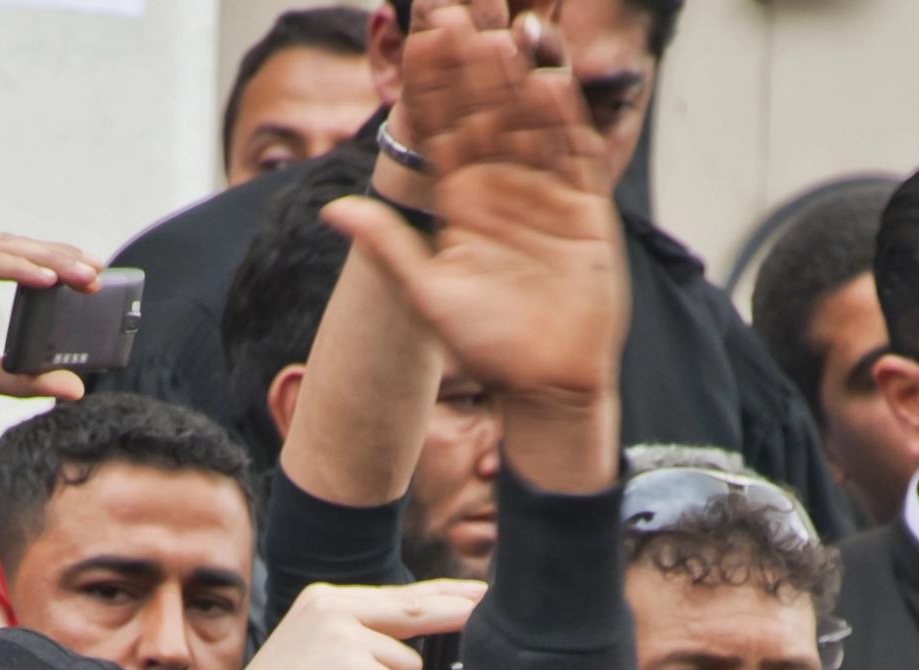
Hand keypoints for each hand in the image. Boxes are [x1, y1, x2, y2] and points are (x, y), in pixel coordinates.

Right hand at [0, 226, 105, 452]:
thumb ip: (20, 376)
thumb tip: (75, 389)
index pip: (10, 258)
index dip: (53, 265)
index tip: (93, 278)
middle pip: (11, 249)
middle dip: (59, 261)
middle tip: (99, 275)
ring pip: (0, 250)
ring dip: (46, 262)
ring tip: (84, 277)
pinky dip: (15, 269)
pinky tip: (47, 280)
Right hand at [203, 580, 478, 669]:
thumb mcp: (327, 665)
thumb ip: (376, 657)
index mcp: (327, 601)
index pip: (400, 594)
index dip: (444, 594)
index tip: (478, 593)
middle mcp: (337, 608)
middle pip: (418, 612)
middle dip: (457, 617)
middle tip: (486, 610)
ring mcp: (347, 637)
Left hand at [324, 6, 624, 413]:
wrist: (548, 385)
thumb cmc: (487, 346)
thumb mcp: (427, 294)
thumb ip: (386, 247)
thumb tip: (331, 210)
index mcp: (460, 199)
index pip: (442, 128)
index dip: (432, 85)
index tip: (419, 38)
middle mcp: (502, 186)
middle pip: (486, 112)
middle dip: (472, 66)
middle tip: (456, 14)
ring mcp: (546, 192)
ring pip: (529, 122)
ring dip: (516, 80)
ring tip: (501, 32)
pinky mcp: (586, 208)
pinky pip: (573, 152)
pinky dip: (563, 117)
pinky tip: (548, 77)